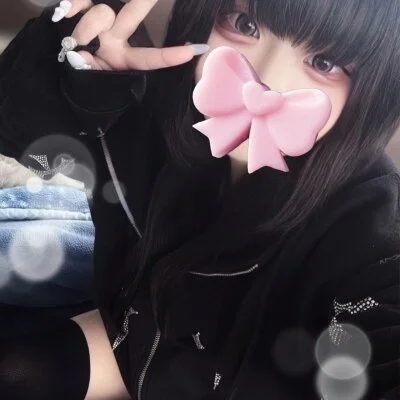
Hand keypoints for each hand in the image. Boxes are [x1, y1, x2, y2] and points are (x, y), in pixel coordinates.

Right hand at [52, 0, 209, 70]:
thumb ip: (89, 72)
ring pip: (101, 13)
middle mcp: (116, 38)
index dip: (167, 56)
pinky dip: (73, 4)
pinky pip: (80, 1)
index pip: (148, 58)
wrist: (64, 65)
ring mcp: (100, 22)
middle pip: (131, 16)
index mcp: (125, 59)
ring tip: (76, 42)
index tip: (191, 53)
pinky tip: (66, 11)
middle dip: (143, 3)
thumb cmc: (84, 79)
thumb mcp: (92, 83)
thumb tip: (79, 57)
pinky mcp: (81, 8)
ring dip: (86, 28)